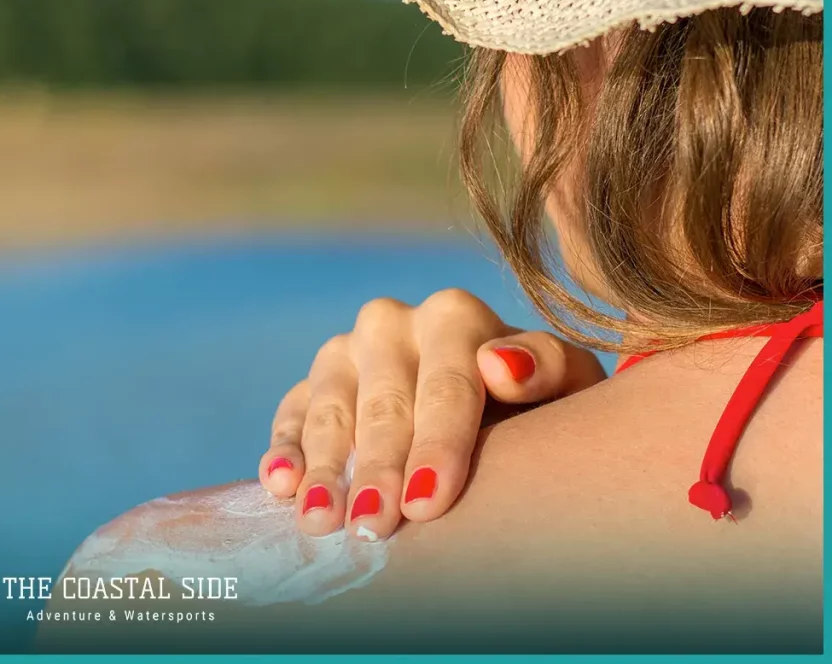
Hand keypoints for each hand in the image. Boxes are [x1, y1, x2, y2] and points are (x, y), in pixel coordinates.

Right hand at [257, 289, 605, 539]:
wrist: (490, 400)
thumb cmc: (534, 400)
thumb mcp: (563, 382)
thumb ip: (547, 366)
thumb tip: (502, 365)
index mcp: (454, 316)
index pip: (446, 385)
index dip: (438, 446)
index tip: (428, 504)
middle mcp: (391, 324)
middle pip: (384, 403)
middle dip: (378, 469)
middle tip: (373, 529)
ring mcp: (345, 351)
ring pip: (331, 409)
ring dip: (325, 467)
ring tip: (321, 520)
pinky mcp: (312, 382)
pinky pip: (291, 412)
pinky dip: (284, 449)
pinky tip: (281, 485)